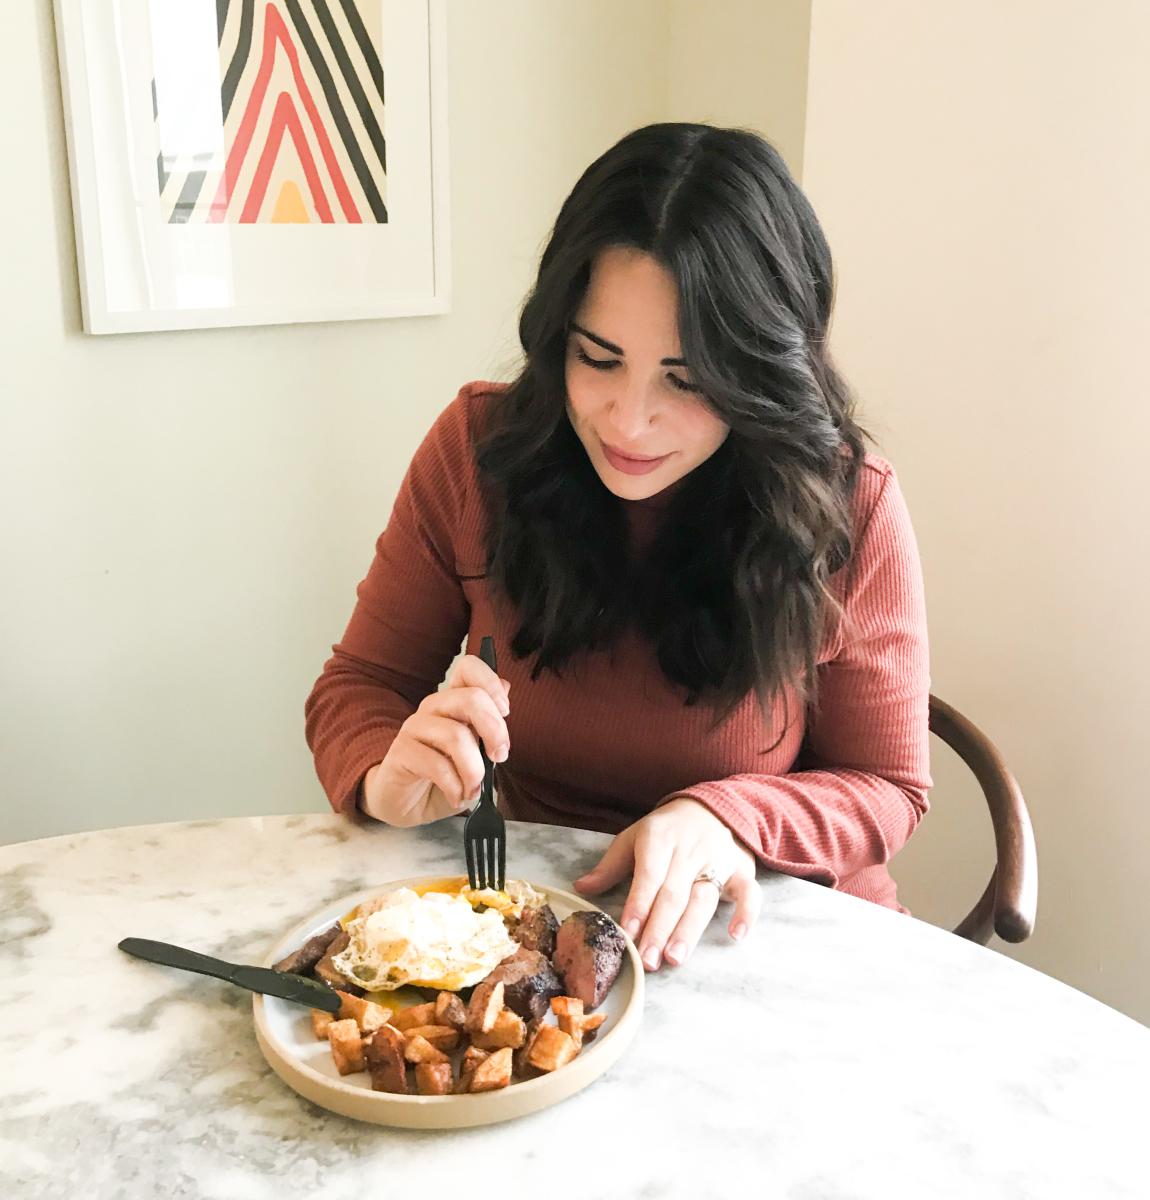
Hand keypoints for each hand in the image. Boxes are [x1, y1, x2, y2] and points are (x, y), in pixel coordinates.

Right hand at [360, 655, 509, 826]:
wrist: (408, 804)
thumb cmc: (446, 775)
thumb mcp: (476, 752)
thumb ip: (489, 722)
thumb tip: (505, 687)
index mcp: (454, 700)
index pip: (469, 667)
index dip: (491, 682)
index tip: (505, 711)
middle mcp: (433, 707)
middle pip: (470, 698)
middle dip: (495, 731)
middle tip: (499, 757)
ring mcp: (414, 728)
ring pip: (456, 736)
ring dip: (474, 771)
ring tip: (474, 790)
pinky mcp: (401, 753)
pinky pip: (437, 765)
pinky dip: (456, 787)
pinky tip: (457, 797)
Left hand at [574, 797, 759, 970]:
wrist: (711, 807)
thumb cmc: (666, 830)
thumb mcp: (635, 837)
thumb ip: (611, 866)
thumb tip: (581, 889)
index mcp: (659, 838)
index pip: (648, 875)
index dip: (638, 905)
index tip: (628, 933)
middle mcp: (689, 850)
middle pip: (674, 893)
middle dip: (659, 928)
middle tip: (648, 960)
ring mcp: (717, 860)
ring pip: (704, 897)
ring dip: (690, 929)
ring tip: (675, 957)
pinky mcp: (741, 869)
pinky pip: (749, 891)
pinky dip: (747, 912)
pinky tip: (737, 935)